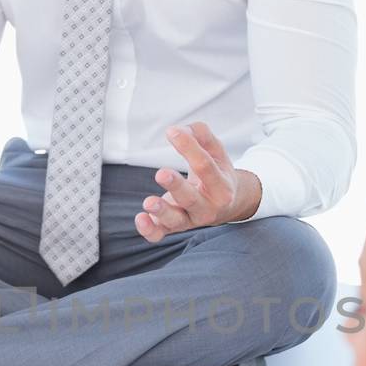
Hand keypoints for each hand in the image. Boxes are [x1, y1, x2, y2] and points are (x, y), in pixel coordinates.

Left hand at [135, 122, 261, 241]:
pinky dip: (149, 230)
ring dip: (161, 212)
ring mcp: (189, 220)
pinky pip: (160, 234)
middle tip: (161, 173)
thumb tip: (179, 130)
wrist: (225, 205)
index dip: (189, 148)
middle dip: (176, 187)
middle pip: (191, 199)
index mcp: (221, 187)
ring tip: (148, 202)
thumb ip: (201, 136)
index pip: (205, 167)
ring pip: (175, 221)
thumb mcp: (217, 153)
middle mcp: (207, 208)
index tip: (172, 132)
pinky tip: (140, 218)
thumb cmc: (217, 174)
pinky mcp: (173, 228)